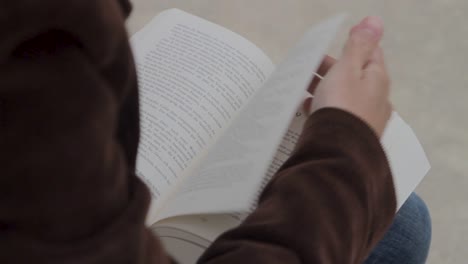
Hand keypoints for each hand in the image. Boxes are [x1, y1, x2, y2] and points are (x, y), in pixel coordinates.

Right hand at [305, 16, 391, 136]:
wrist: (337, 150)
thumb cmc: (341, 105)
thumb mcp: (348, 69)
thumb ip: (358, 45)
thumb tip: (374, 21)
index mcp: (377, 80)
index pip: (371, 54)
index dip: (354, 45)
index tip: (334, 43)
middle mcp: (376, 99)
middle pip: (354, 77)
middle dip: (332, 68)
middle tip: (310, 64)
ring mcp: (364, 119)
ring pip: (343, 96)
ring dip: (325, 88)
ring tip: (304, 86)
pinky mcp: (350, 134)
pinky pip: (337, 114)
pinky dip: (324, 107)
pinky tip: (309, 108)